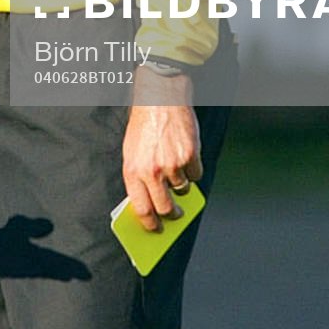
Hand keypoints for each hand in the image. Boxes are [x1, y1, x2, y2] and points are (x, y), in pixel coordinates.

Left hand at [120, 65, 202, 232]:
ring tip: (178, 172)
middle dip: (172, 214)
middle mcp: (152, 171)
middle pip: (165, 207)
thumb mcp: (132, 152)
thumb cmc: (144, 126)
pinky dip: (194, 170)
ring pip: (183, 190)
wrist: (160, 99)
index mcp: (133, 171)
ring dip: (182, 187)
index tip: (156, 229)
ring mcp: (172, 165)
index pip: (141, 208)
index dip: (149, 223)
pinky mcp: (190, 156)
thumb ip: (140, 177)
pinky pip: (196, 175)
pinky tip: (187, 157)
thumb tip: (151, 203)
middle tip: (176, 215)